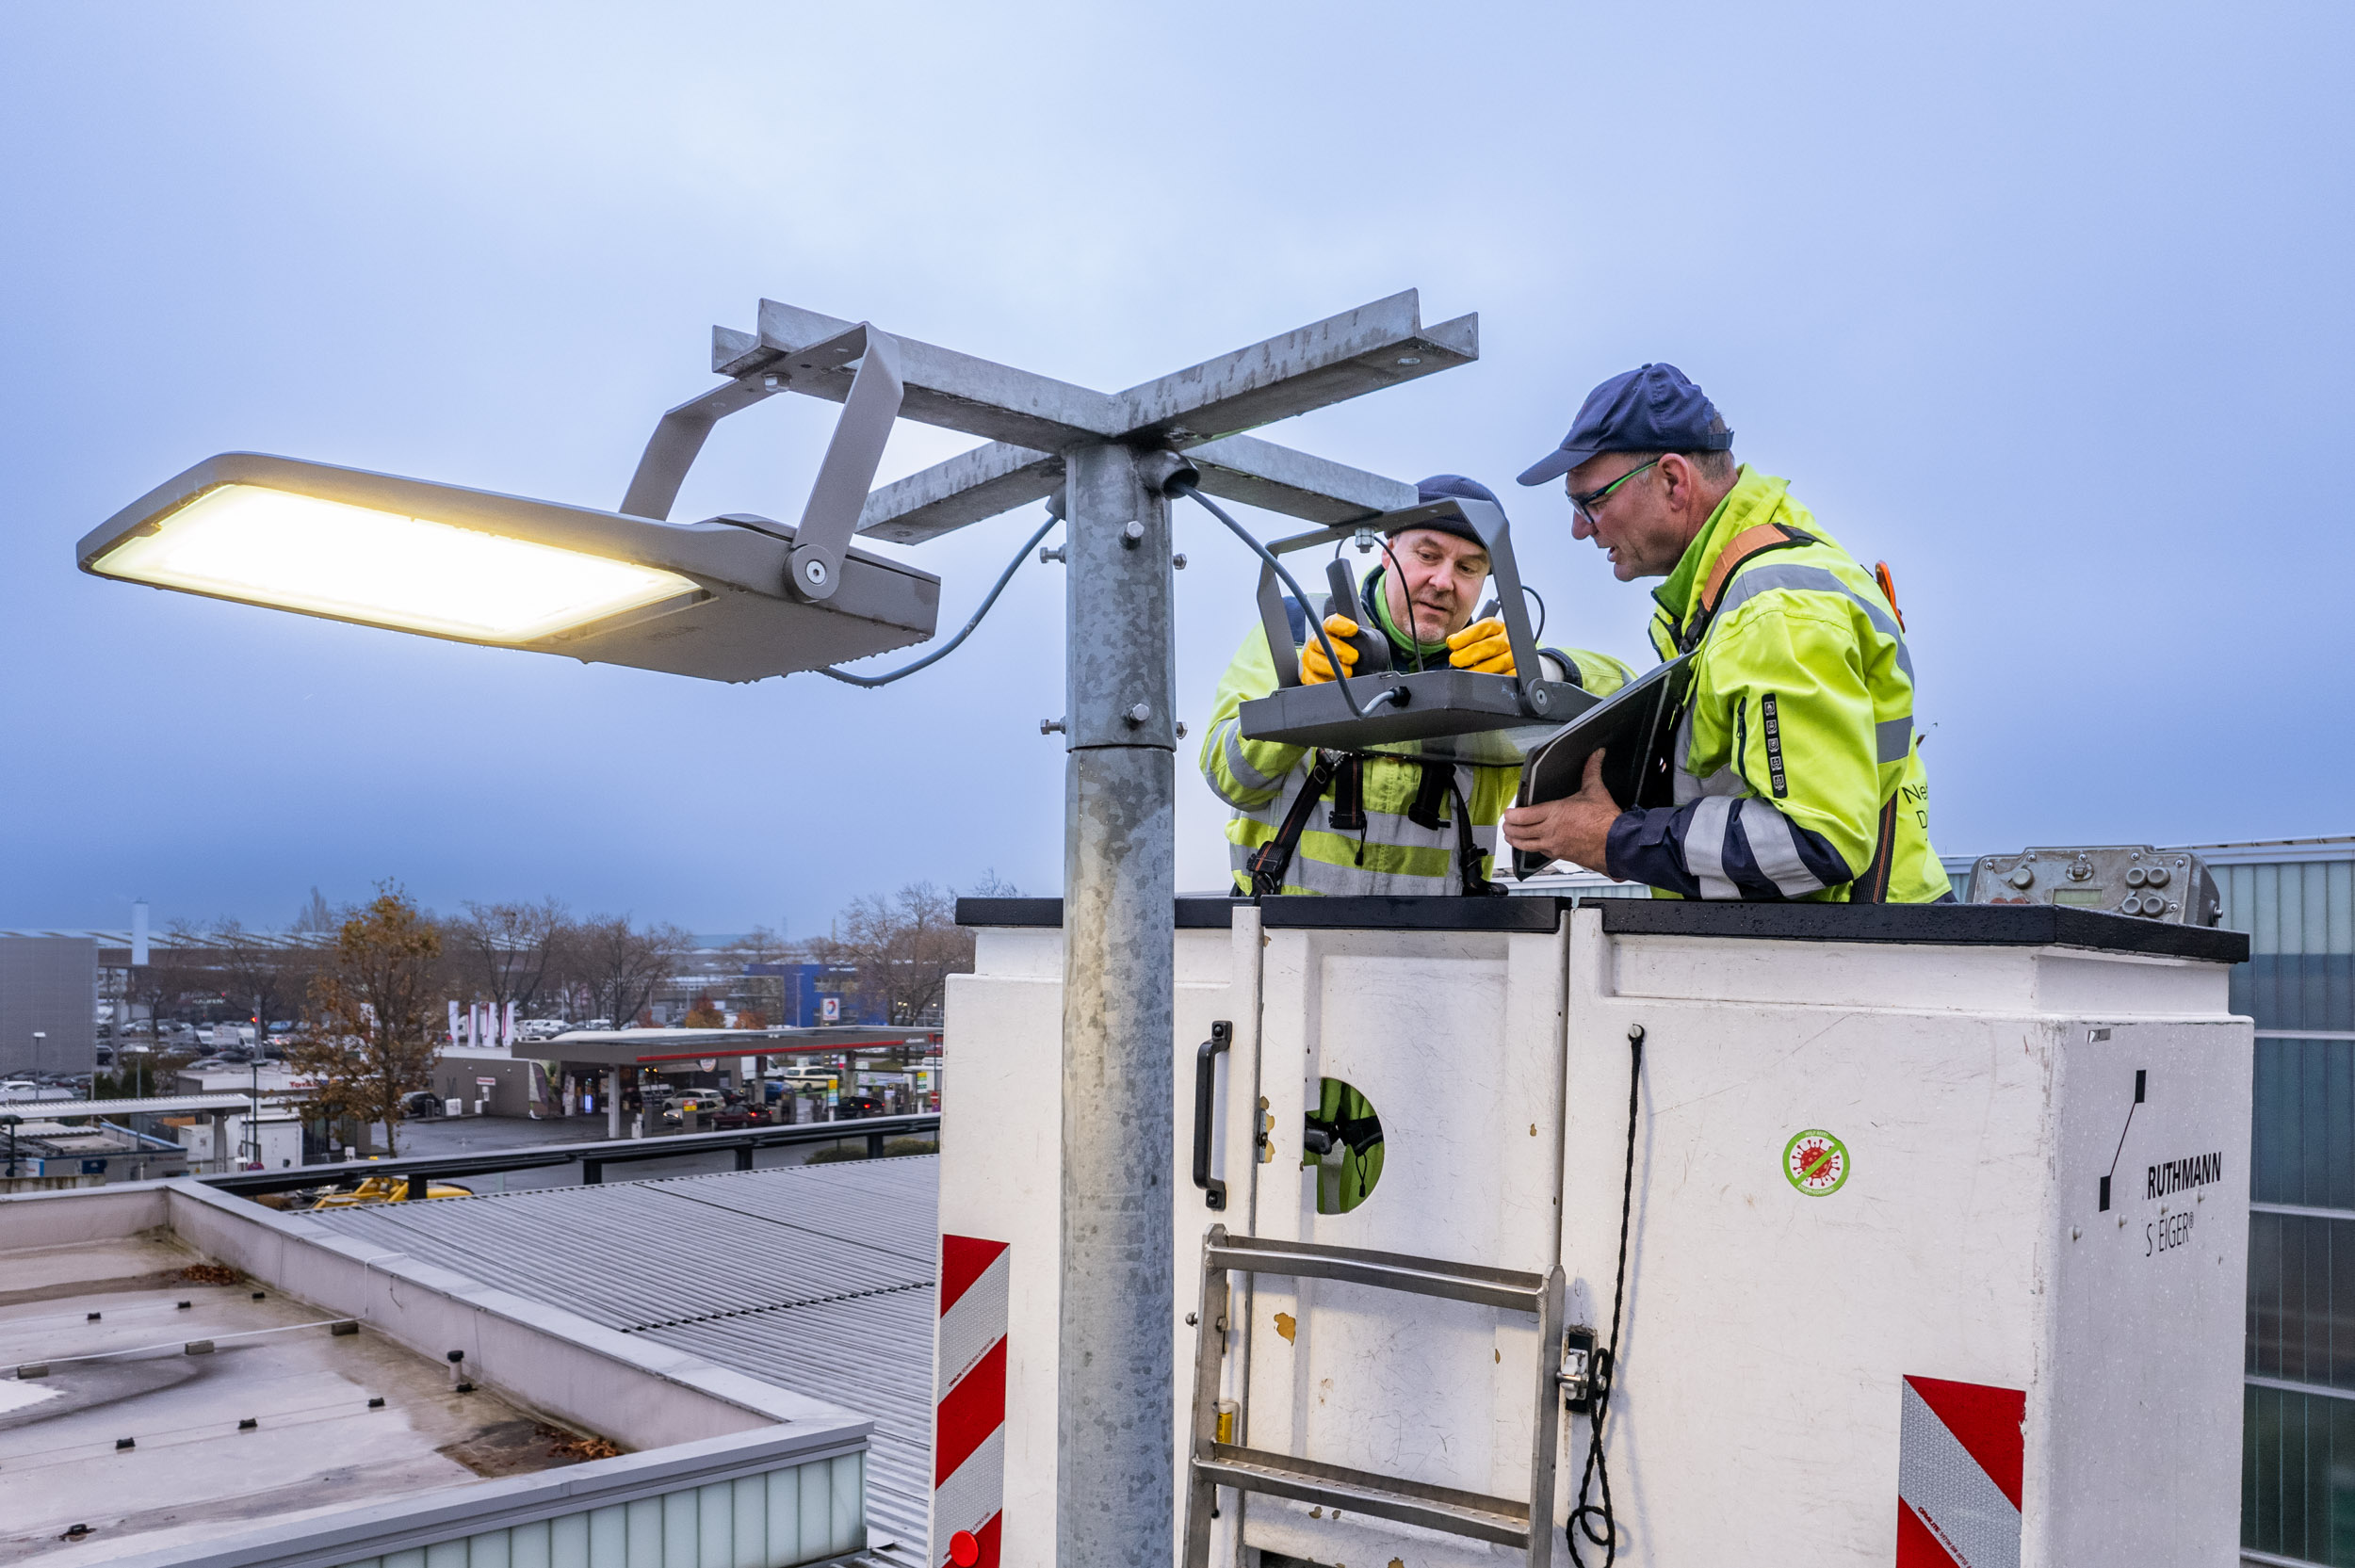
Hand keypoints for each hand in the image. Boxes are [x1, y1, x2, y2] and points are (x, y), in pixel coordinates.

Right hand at [1301, 613, 1361, 683]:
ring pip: (1314, 661)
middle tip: (1354, 657)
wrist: (1353, 671)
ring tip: (1348, 673)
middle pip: (1321, 641)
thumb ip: (1361, 641)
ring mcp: (1309, 658)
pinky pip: (1311, 680)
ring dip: (1332, 668)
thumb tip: (1363, 648)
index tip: (1354, 629)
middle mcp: (1316, 642)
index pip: (1332, 623)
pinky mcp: (1307, 675)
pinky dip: (1324, 682)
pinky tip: (1336, 682)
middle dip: (1339, 649)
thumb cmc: (1357, 654)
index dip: (1341, 625)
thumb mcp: (1362, 644)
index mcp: (1329, 630)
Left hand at [1446, 616, 1513, 674]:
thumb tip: (1451, 642)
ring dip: (1477, 670)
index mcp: (1497, 627)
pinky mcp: (1517, 673)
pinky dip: (1490, 680)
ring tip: (1464, 672)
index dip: (1466, 635)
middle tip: (1455, 660)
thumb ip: (1463, 638)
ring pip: (1498, 663)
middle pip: (1489, 646)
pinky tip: (1478, 680)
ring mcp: (1515, 657)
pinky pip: (1506, 677)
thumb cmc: (1483, 648)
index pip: (1483, 627)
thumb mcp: (1476, 638)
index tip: (1452, 643)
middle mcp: (1508, 640)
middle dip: (1468, 654)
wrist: (1503, 659)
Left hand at [1501, 749, 1620, 870]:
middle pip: (1519, 832)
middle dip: (1509, 828)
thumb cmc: (1606, 821)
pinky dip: (1533, 849)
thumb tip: (1596, 755)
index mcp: (1554, 813)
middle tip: (1506, 824)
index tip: (1508, 812)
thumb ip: (1591, 771)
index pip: (1522, 816)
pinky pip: (1541, 853)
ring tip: (1511, 837)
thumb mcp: (1595, 790)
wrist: (1617, 844)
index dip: (1511, 815)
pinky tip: (1534, 846)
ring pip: (1526, 846)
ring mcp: (1554, 845)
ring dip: (1515, 841)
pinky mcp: (1561, 855)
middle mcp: (1550, 831)